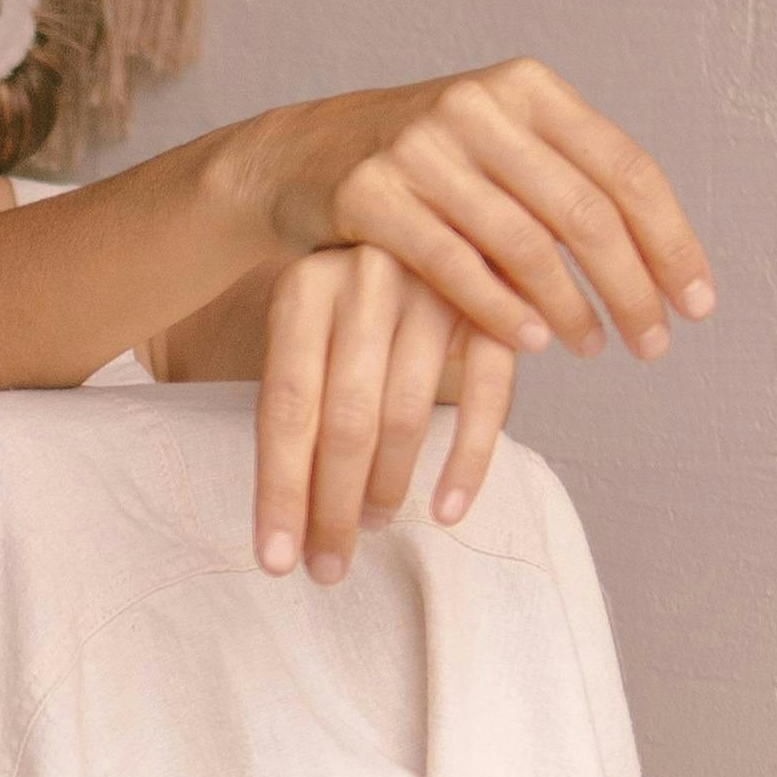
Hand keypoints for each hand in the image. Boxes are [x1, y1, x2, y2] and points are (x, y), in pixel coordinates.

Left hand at [249, 249, 515, 578]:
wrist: (428, 208)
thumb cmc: (350, 299)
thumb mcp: (305, 327)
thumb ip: (297, 401)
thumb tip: (287, 521)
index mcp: (303, 289)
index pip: (285, 409)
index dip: (280, 492)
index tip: (278, 563)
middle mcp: (366, 280)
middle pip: (345, 421)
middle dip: (333, 508)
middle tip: (329, 567)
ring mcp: (437, 287)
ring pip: (408, 414)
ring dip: (389, 486)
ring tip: (374, 523)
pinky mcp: (497, 304)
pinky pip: (488, 397)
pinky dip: (469, 461)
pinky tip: (448, 510)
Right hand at [270, 58, 714, 367]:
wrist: (302, 156)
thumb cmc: (424, 166)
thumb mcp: (500, 146)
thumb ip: (566, 179)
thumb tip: (661, 254)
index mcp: (529, 88)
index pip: (625, 168)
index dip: (671, 240)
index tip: (698, 303)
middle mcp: (480, 106)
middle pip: (584, 210)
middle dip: (630, 286)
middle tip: (654, 343)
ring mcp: (421, 147)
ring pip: (522, 242)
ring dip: (569, 307)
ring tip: (593, 348)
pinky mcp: (371, 192)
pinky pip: (451, 264)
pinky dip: (497, 309)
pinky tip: (530, 343)